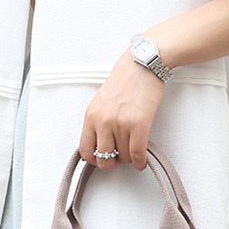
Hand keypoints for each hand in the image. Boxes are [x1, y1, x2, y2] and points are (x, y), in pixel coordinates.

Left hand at [78, 48, 165, 170]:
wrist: (142, 65)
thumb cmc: (124, 81)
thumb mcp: (101, 102)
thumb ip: (97, 123)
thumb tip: (101, 145)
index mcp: (91, 116)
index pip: (86, 151)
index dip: (95, 160)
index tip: (103, 158)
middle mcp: (103, 122)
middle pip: (104, 159)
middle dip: (113, 162)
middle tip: (120, 157)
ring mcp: (120, 124)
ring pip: (124, 157)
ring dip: (130, 158)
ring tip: (133, 150)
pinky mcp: (139, 124)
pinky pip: (137, 154)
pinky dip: (140, 162)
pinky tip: (141, 160)